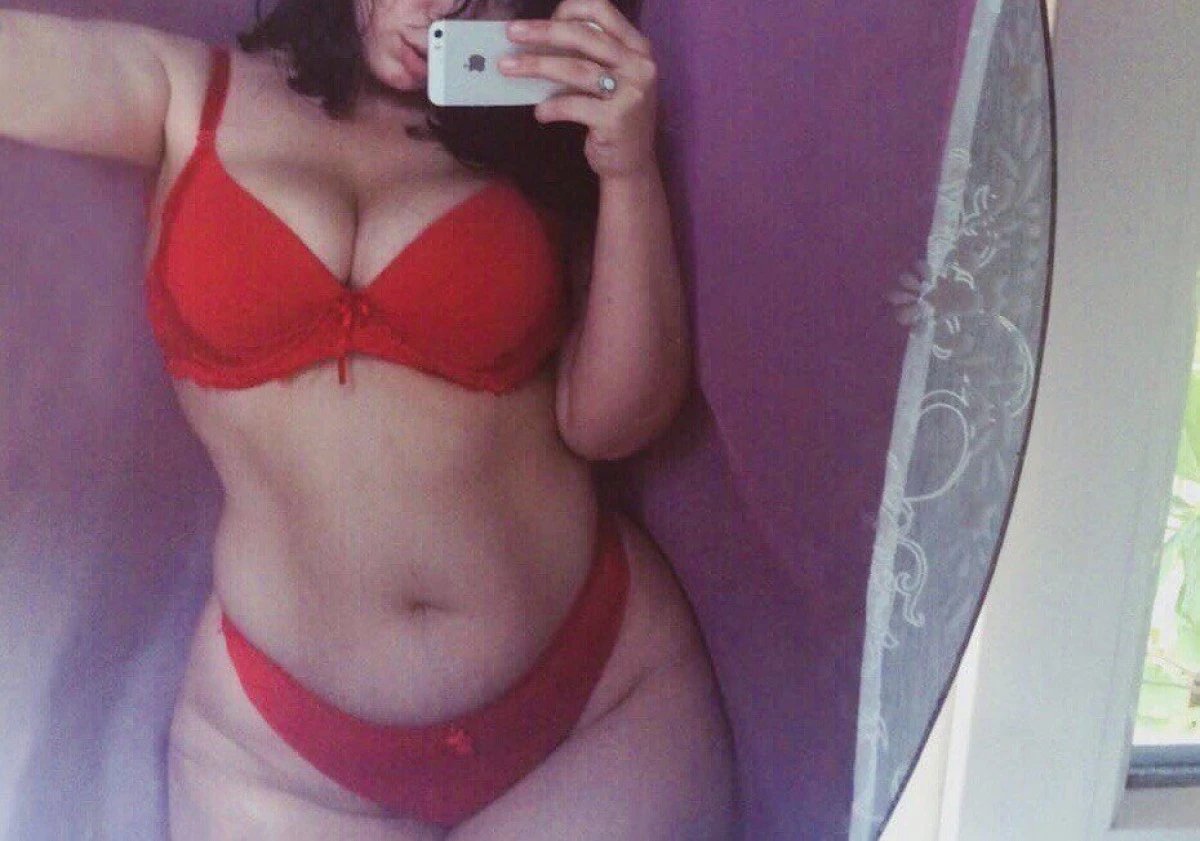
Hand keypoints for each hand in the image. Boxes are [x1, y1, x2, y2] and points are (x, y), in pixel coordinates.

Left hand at [499, 0, 658, 180]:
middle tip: (512, 33)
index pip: (602, 10)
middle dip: (543, 32)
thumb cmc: (612, 117)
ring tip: (508, 68)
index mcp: (637, 47)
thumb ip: (588, 57)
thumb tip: (537, 38)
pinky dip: (551, 107)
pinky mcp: (617, 119)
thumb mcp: (609, 79)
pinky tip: (540, 113)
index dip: (569, 10)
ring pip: (576, 69)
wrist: (632, 165)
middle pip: (584, 36)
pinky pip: (574, 105)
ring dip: (536, 66)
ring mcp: (631, 93)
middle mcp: (639, 65)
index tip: (543, 20)